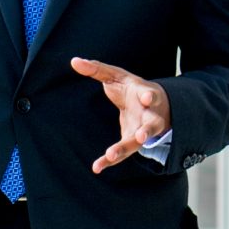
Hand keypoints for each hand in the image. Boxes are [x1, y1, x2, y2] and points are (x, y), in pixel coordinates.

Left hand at [71, 57, 171, 172]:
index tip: (146, 98)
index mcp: (147, 95)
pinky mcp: (134, 143)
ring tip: (112, 154)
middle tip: (142, 136)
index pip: (150, 95)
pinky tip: (97, 167)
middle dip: (147, 131)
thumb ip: (97, 69)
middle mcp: (149, 115)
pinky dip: (110, 160)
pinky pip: (123, 153)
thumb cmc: (132, 89)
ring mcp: (144, 131)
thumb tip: (74, 61)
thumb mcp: (117, 76)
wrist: (154, 107)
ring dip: (126, 148)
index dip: (149, 96)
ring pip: (138, 143)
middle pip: (151, 124)